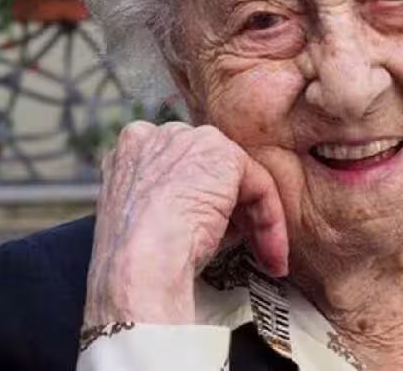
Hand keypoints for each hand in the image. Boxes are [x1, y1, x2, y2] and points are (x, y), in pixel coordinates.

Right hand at [83, 121, 288, 325]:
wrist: (139, 267)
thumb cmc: (137, 262)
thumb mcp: (146, 222)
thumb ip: (173, 202)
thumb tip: (208, 216)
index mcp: (131, 150)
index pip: (179, 169)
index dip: (201, 203)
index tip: (214, 238)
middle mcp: (158, 135)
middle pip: (211, 170)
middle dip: (235, 211)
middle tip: (248, 249)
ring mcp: (190, 140)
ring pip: (238, 179)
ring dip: (258, 223)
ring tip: (266, 259)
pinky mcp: (222, 154)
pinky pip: (259, 185)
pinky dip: (270, 221)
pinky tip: (271, 254)